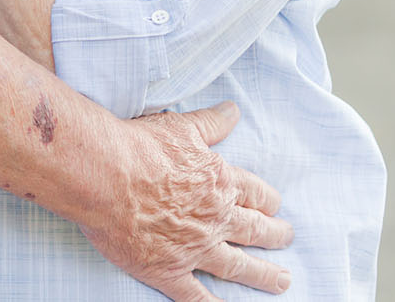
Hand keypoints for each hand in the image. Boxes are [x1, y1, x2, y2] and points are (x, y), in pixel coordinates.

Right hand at [83, 102, 293, 300]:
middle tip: (288, 239)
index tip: (276, 207)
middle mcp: (214, 218)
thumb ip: (211, 123)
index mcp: (219, 182)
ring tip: (281, 282)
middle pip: (254, 230)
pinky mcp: (168, 271)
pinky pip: (197, 296)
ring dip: (262, 274)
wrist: (106, 176)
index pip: (255, 194)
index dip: (268, 201)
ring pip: (236, 265)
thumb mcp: (182, 127)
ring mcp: (194, 248)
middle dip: (274, 235)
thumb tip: (233, 111)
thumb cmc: (140, 147)